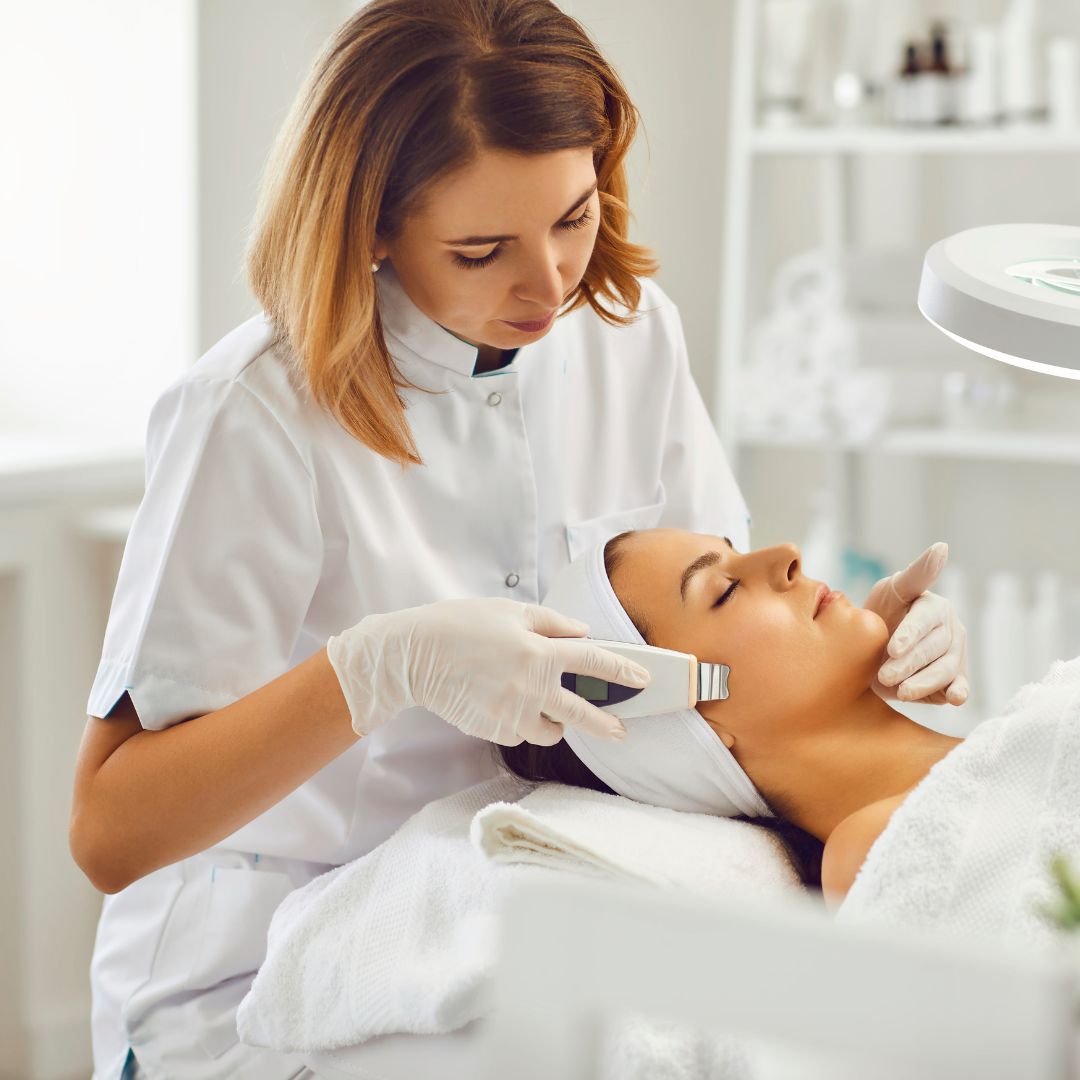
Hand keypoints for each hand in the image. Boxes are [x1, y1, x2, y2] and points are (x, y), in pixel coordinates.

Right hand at [326, 597, 649, 744]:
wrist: (414, 656)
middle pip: (583, 712)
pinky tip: (506, 705)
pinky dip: (521, 723)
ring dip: (556, 722)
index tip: (643, 678)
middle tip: (622, 731)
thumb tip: (582, 633)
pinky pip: (520, 733)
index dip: (624, 671)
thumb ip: (551, 623)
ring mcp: (512, 712)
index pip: (595, 664)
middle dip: (608, 724)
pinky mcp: (493, 729)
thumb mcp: (509, 610)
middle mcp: (532, 686)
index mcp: (540, 651)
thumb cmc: (460, 625)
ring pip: (551, 730)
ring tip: (546, 709)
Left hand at [862, 542, 969, 705]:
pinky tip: (953, 698)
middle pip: (933, 648)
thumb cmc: (881, 614)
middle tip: (883, 676)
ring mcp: (954, 656)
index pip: (925, 620)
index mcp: (935, 608)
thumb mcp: (891, 592)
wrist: (870, 652)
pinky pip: (958, 687)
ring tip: (901, 691)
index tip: (892, 648)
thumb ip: (917, 574)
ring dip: (923, 682)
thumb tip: (943, 546)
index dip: (909, 634)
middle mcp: (950, 631)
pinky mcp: (952, 680)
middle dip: (908, 663)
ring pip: (944, 670)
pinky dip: (958, 693)